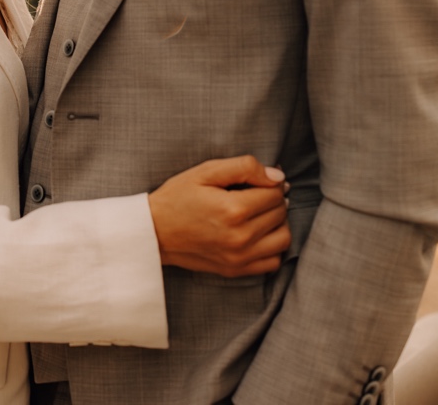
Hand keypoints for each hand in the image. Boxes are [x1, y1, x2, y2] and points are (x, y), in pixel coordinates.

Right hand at [147, 155, 291, 277]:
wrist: (154, 231)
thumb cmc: (178, 197)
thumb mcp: (206, 171)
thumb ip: (244, 167)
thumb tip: (278, 176)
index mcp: (233, 209)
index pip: (275, 193)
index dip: (271, 183)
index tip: (260, 180)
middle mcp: (240, 237)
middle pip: (280, 214)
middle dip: (274, 200)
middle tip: (257, 193)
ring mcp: (239, 257)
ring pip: (283, 238)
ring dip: (278, 223)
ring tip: (261, 214)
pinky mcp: (235, 270)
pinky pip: (273, 262)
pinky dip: (272, 247)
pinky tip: (259, 235)